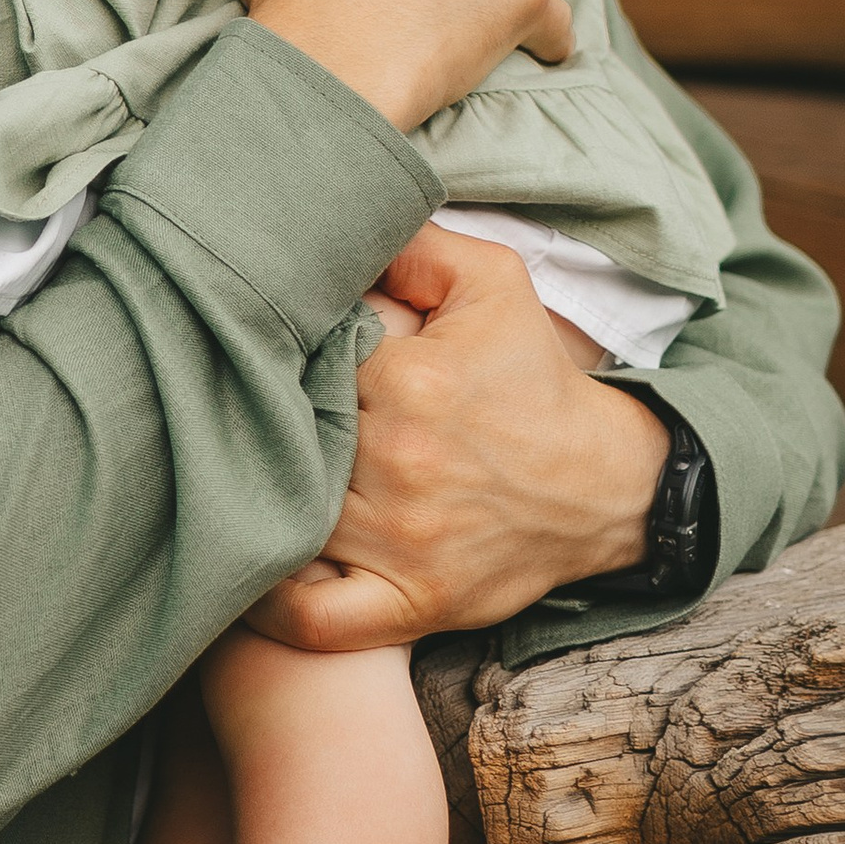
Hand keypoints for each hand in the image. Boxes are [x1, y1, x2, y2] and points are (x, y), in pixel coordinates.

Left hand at [245, 226, 667, 646]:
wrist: (603, 486)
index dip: (277, 359)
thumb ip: (412, 245)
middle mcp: (401, 463)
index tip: (265, 359)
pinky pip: (311, 619)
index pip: (301, 363)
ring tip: (241, 480)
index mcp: (413, 382)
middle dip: (261, 428)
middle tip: (245, 419)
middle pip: (287, 440)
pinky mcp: (410, 602)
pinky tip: (252, 572)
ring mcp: (401, 542)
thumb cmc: (534, 381)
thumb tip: (333, 224)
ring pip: (288, 520)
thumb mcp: (493, 284)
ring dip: (261, 502)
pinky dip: (270, 606)